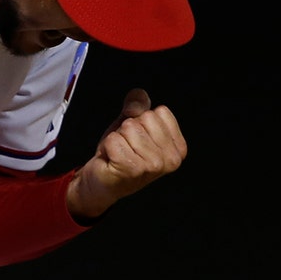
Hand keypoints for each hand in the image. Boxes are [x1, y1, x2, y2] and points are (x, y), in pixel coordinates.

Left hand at [65, 88, 186, 221]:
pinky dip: (107, 147)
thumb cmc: (120, 154)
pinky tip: (112, 161)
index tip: (137, 140)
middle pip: (144, 118)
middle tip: (126, 148)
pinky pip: (113, 139)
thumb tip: (138, 97)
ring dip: (117, 139)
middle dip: (128, 129)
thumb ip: (138, 106)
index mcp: (178, 147)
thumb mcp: (132, 124)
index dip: (141, 121)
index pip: (159, 112)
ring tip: (119, 155)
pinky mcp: (132, 169)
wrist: (101, 182)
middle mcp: (170, 159)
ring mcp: (153, 166)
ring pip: (128, 127)